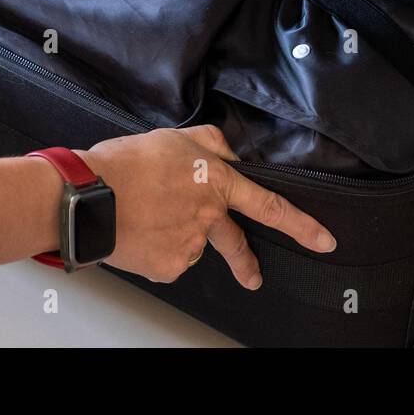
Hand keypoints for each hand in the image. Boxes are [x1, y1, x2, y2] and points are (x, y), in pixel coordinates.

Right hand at [81, 125, 336, 288]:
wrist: (89, 196)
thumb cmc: (125, 163)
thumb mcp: (173, 137)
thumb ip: (208, 143)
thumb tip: (228, 149)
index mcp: (215, 182)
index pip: (268, 204)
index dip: (300, 224)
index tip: (325, 240)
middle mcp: (209, 216)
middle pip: (235, 244)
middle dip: (247, 264)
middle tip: (253, 277)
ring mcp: (190, 245)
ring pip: (191, 246)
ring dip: (175, 237)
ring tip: (144, 218)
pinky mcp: (169, 267)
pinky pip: (169, 261)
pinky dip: (157, 251)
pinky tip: (139, 234)